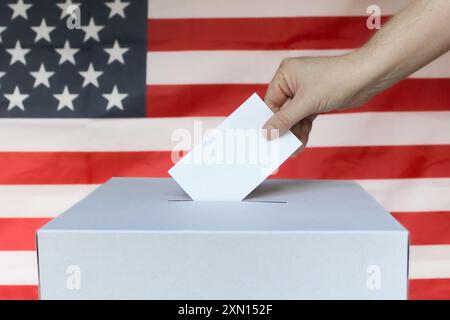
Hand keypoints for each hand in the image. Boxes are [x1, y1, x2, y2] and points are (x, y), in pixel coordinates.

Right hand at [263, 54, 383, 145]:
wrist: (367, 77)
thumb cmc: (336, 80)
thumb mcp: (306, 103)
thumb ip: (284, 119)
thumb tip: (267, 132)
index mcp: (285, 74)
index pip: (270, 102)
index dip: (268, 121)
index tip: (265, 139)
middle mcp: (293, 81)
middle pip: (282, 111)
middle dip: (283, 130)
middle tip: (279, 148)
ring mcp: (305, 92)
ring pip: (294, 117)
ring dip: (294, 134)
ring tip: (293, 151)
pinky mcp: (316, 101)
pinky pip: (304, 118)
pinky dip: (303, 131)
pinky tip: (301, 144)